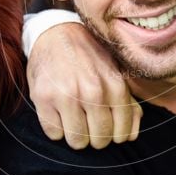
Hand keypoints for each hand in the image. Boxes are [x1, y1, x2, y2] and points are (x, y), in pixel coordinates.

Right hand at [27, 22, 142, 148]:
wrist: (56, 33)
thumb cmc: (89, 57)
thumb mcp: (115, 74)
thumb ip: (128, 104)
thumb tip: (132, 135)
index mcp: (115, 86)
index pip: (122, 134)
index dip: (114, 136)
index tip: (107, 128)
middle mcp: (93, 91)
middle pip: (99, 141)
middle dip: (95, 137)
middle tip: (88, 122)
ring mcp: (67, 95)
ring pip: (77, 141)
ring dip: (75, 135)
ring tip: (73, 118)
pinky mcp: (43, 98)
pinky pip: (54, 134)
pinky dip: (56, 129)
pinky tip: (58, 113)